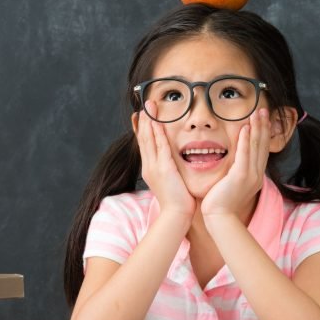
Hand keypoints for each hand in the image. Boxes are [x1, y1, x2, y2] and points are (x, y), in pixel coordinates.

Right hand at [133, 101, 195, 223]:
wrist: (176, 215)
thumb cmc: (177, 200)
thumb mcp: (169, 182)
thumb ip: (168, 170)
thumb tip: (170, 163)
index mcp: (150, 169)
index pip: (144, 144)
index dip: (142, 129)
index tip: (141, 115)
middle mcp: (149, 166)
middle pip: (144, 138)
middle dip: (144, 120)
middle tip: (145, 104)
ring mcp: (154, 167)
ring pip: (149, 139)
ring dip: (149, 121)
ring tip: (149, 107)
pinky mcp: (164, 168)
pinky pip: (160, 146)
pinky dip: (157, 133)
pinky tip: (157, 122)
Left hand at [201, 108, 269, 218]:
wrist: (219, 217)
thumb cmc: (221, 202)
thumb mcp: (232, 183)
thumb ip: (236, 170)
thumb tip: (234, 160)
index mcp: (255, 175)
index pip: (261, 149)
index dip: (263, 133)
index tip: (263, 118)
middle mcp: (256, 174)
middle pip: (262, 145)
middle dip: (263, 126)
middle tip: (264, 110)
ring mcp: (251, 175)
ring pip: (256, 147)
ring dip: (257, 128)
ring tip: (258, 113)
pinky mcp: (241, 176)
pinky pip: (245, 155)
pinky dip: (246, 141)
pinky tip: (246, 128)